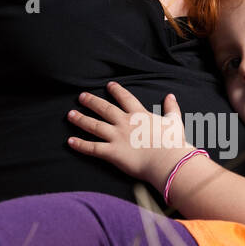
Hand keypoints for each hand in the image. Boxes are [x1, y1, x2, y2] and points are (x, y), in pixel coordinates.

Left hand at [66, 81, 193, 190]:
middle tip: (81, 96)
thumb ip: (171, 108)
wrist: (167, 160)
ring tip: (70, 114)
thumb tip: (171, 96)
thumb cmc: (173, 142)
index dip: (116, 91)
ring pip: (94, 125)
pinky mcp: (112, 152)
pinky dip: (80, 145)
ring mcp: (117, 137)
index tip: (109, 85)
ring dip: (81, 119)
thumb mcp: (174, 121)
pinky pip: (92, 148)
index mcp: (139, 115)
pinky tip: (70, 141)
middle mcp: (125, 123)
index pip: (125, 98)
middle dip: (92, 101)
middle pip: (104, 109)